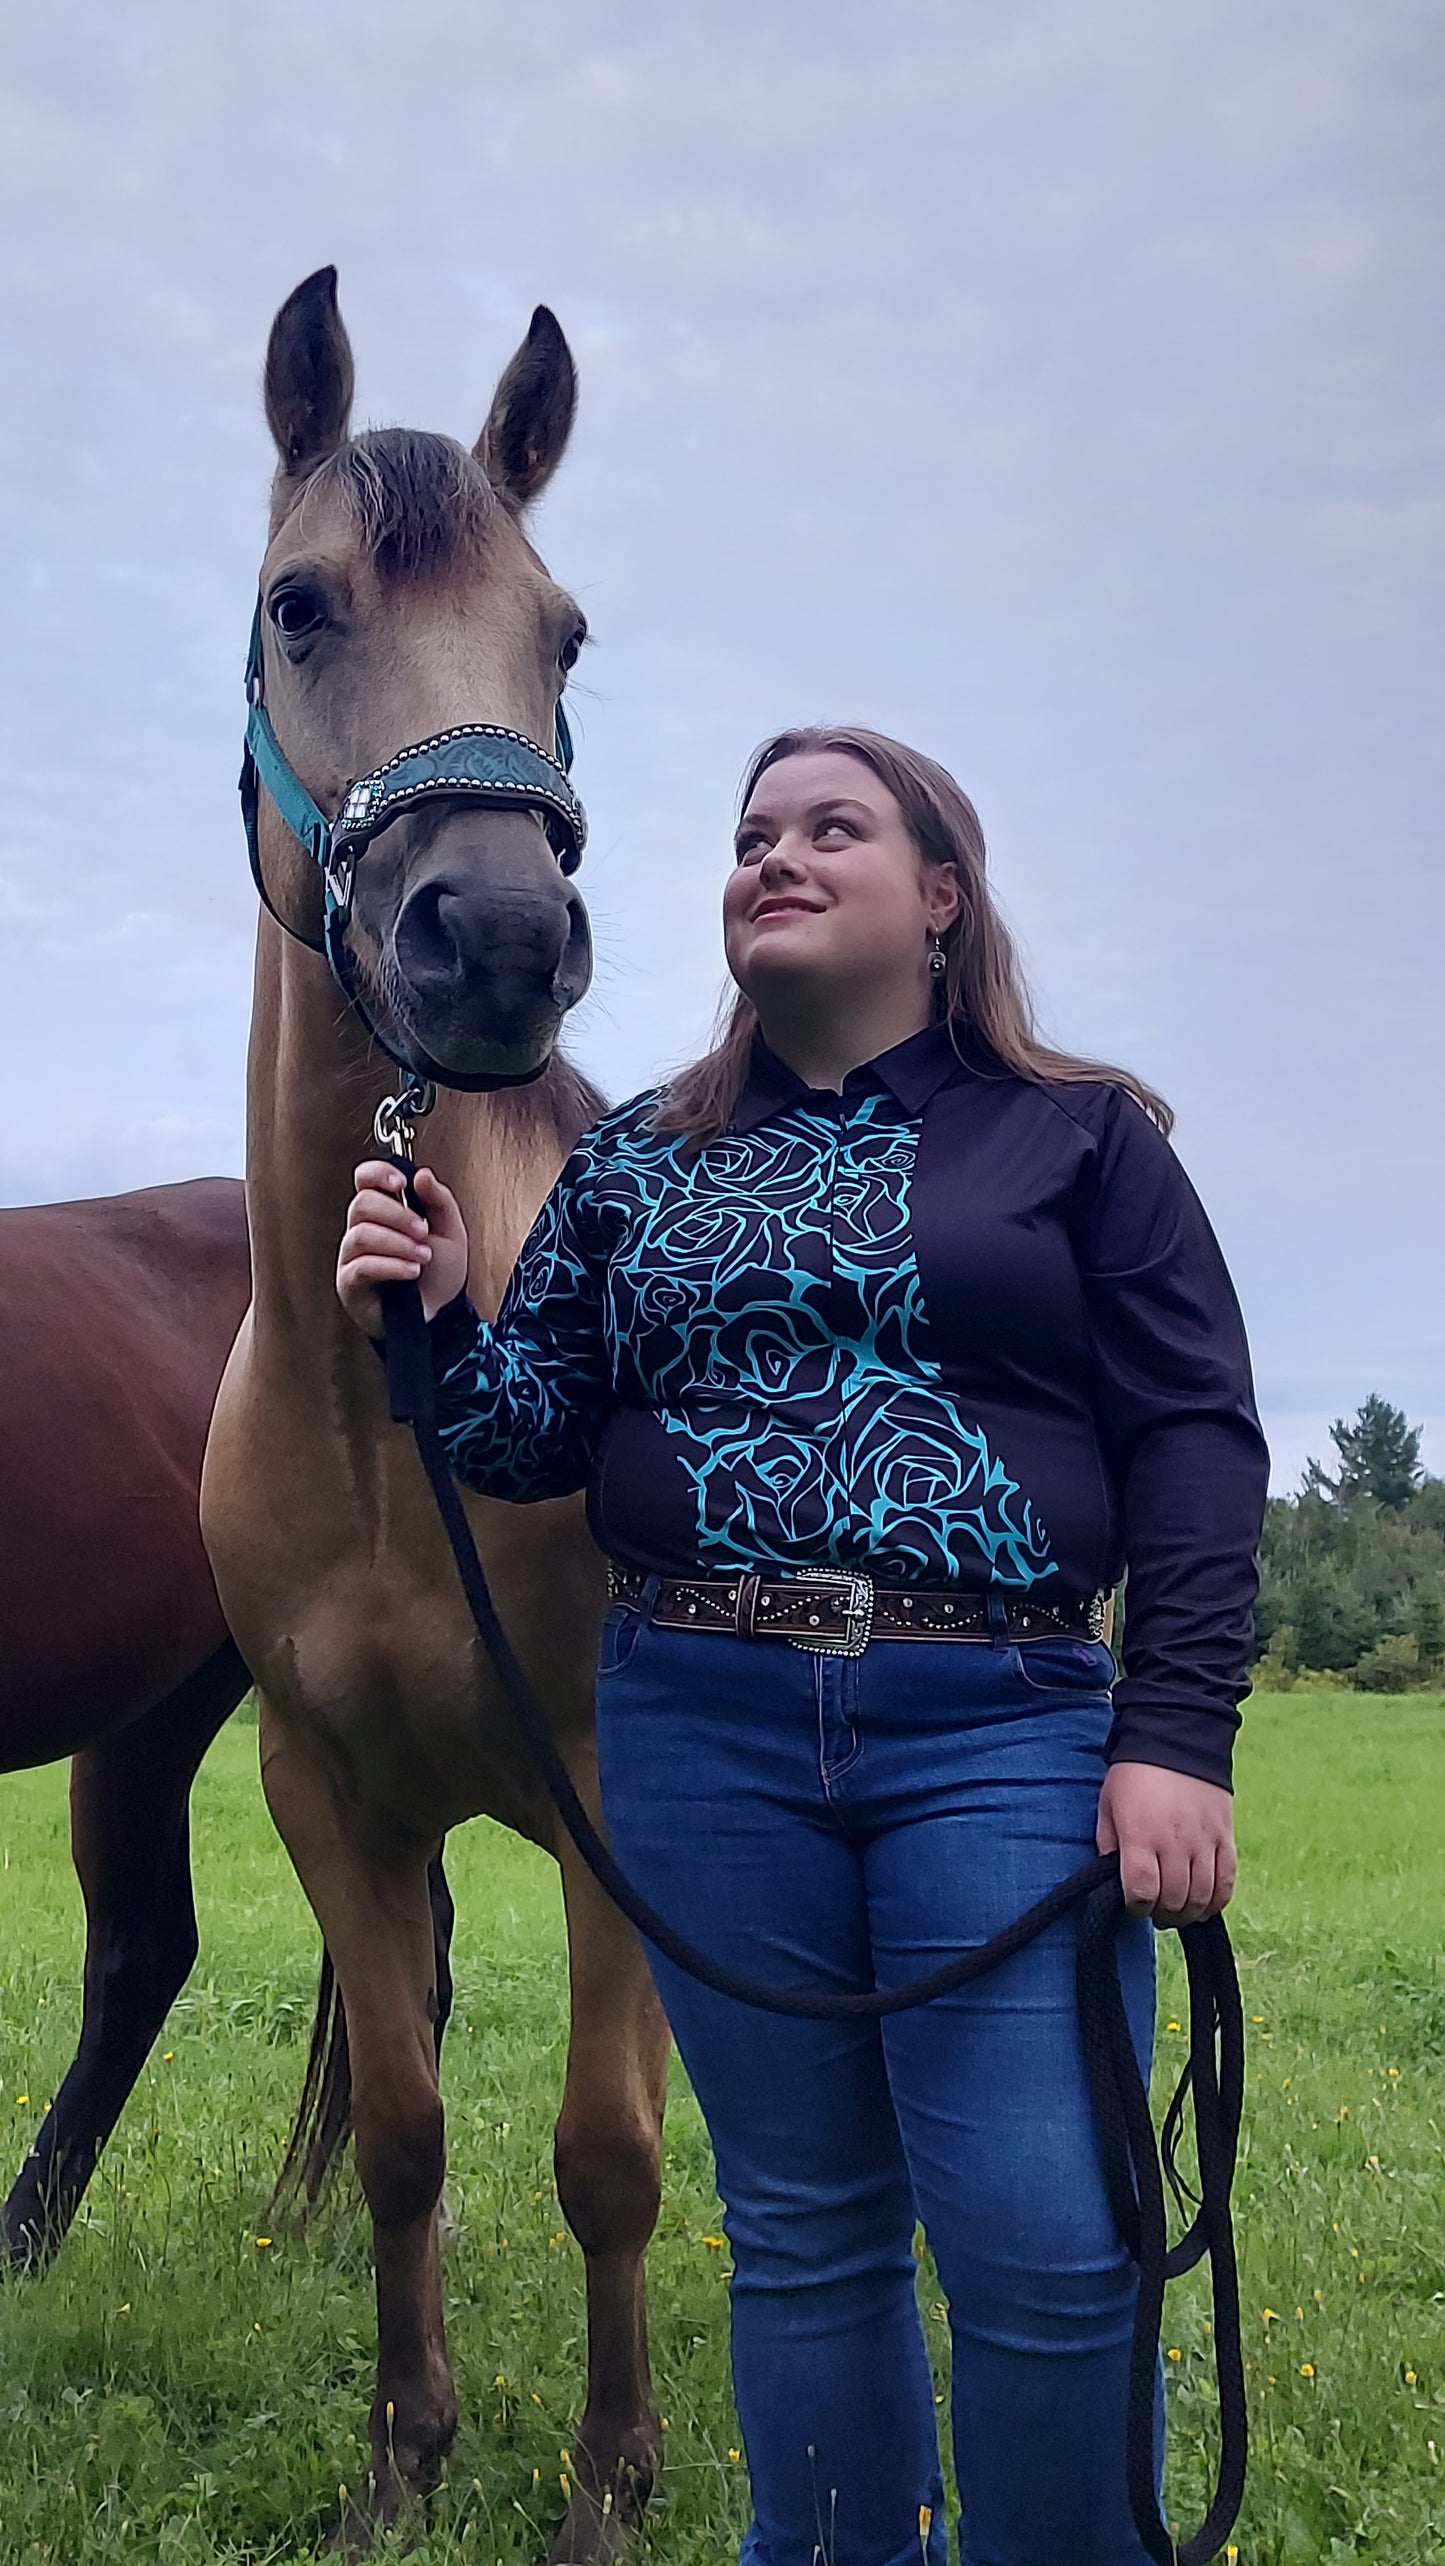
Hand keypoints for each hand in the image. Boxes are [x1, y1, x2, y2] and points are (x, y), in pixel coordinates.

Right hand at [336, 1160, 469, 1338]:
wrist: (439, 1316)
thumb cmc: (439, 1273)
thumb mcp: (451, 1233)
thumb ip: (439, 1201)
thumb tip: (421, 1174)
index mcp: (383, 1211)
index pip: (364, 1179)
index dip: (377, 1174)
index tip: (401, 1184)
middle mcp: (361, 1229)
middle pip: (362, 1204)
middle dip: (398, 1215)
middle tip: (423, 1232)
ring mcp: (352, 1256)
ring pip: (361, 1235)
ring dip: (398, 1243)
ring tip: (423, 1257)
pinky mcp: (349, 1283)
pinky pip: (362, 1266)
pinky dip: (391, 1265)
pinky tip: (412, 1271)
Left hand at [1095, 1761, 1235, 1928]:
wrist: (1176, 1738)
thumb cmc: (1133, 1774)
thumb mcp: (1107, 1805)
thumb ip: (1108, 1845)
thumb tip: (1115, 1878)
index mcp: (1140, 1835)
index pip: (1140, 1892)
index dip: (1135, 1907)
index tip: (1133, 1903)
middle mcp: (1174, 1843)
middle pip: (1173, 1900)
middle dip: (1160, 1913)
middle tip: (1154, 1909)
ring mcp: (1203, 1841)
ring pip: (1200, 1897)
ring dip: (1187, 1912)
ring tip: (1177, 1909)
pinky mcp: (1225, 1837)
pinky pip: (1227, 1882)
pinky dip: (1216, 1902)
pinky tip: (1204, 1905)